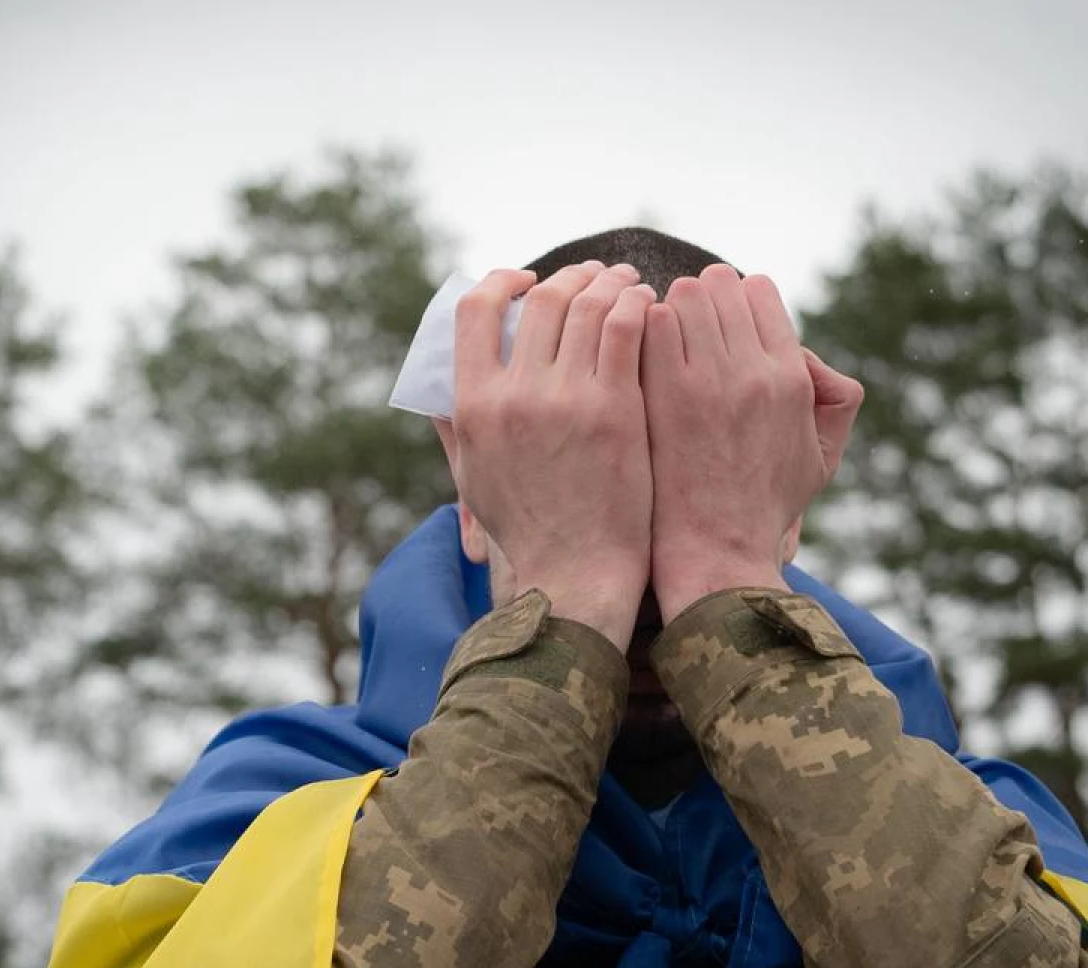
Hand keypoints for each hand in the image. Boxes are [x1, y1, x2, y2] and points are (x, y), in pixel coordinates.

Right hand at [443, 261, 655, 649]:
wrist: (577, 575)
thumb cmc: (527, 533)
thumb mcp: (473, 480)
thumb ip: (456, 430)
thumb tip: (438, 394)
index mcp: (473, 406)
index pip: (474, 311)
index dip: (500, 281)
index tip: (525, 278)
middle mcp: (515, 395)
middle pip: (540, 299)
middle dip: (570, 274)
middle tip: (593, 272)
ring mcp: (566, 400)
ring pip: (587, 306)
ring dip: (609, 282)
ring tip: (627, 282)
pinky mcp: (615, 409)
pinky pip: (626, 331)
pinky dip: (637, 307)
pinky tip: (649, 308)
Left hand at [640, 264, 861, 621]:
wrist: (717, 552)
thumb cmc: (765, 508)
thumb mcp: (820, 458)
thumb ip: (834, 402)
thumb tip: (810, 359)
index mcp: (791, 377)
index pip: (759, 291)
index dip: (735, 296)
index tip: (718, 315)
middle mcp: (754, 371)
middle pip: (720, 286)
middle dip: (699, 295)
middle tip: (682, 318)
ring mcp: (708, 380)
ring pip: (685, 298)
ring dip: (669, 308)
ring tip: (658, 332)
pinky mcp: (665, 395)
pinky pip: (653, 327)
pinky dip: (642, 328)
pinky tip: (635, 350)